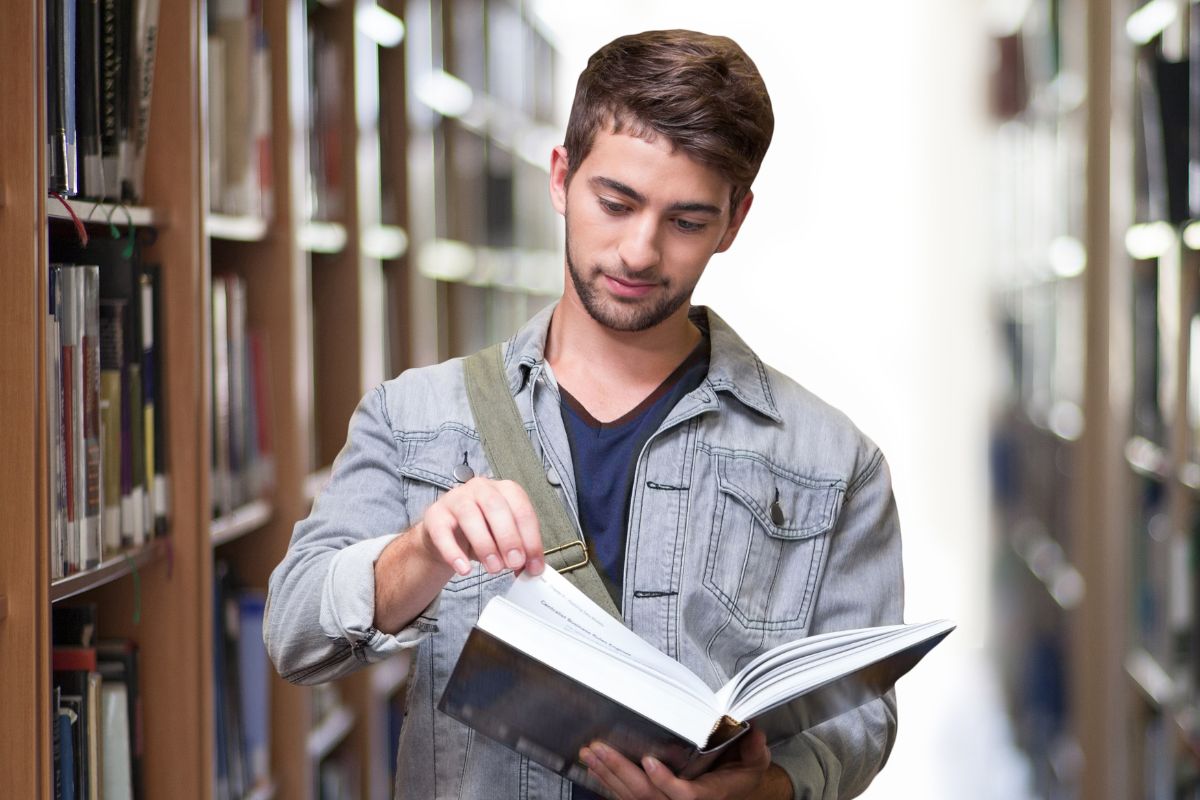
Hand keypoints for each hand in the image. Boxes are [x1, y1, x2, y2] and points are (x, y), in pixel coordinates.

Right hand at [420, 477, 544, 576]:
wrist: (446, 535)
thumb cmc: (482, 532)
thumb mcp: (504, 540)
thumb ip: (520, 551)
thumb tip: (533, 569)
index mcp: (505, 490)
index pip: (522, 510)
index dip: (531, 539)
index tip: (534, 565)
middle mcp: (481, 488)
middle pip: (496, 507)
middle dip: (509, 538)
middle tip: (515, 563)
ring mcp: (456, 498)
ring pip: (470, 515)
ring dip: (485, 545)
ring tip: (494, 568)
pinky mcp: (435, 515)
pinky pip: (442, 532)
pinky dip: (454, 552)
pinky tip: (464, 569)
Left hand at [580, 728, 788, 799]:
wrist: (735, 790)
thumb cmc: (741, 774)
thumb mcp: (756, 761)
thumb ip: (754, 748)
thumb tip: (752, 729)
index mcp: (709, 795)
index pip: (684, 795)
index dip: (664, 782)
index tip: (648, 761)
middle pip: (648, 796)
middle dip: (621, 772)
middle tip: (600, 749)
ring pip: (633, 798)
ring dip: (609, 775)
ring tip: (591, 754)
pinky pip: (628, 798)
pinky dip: (610, 783)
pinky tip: (596, 767)